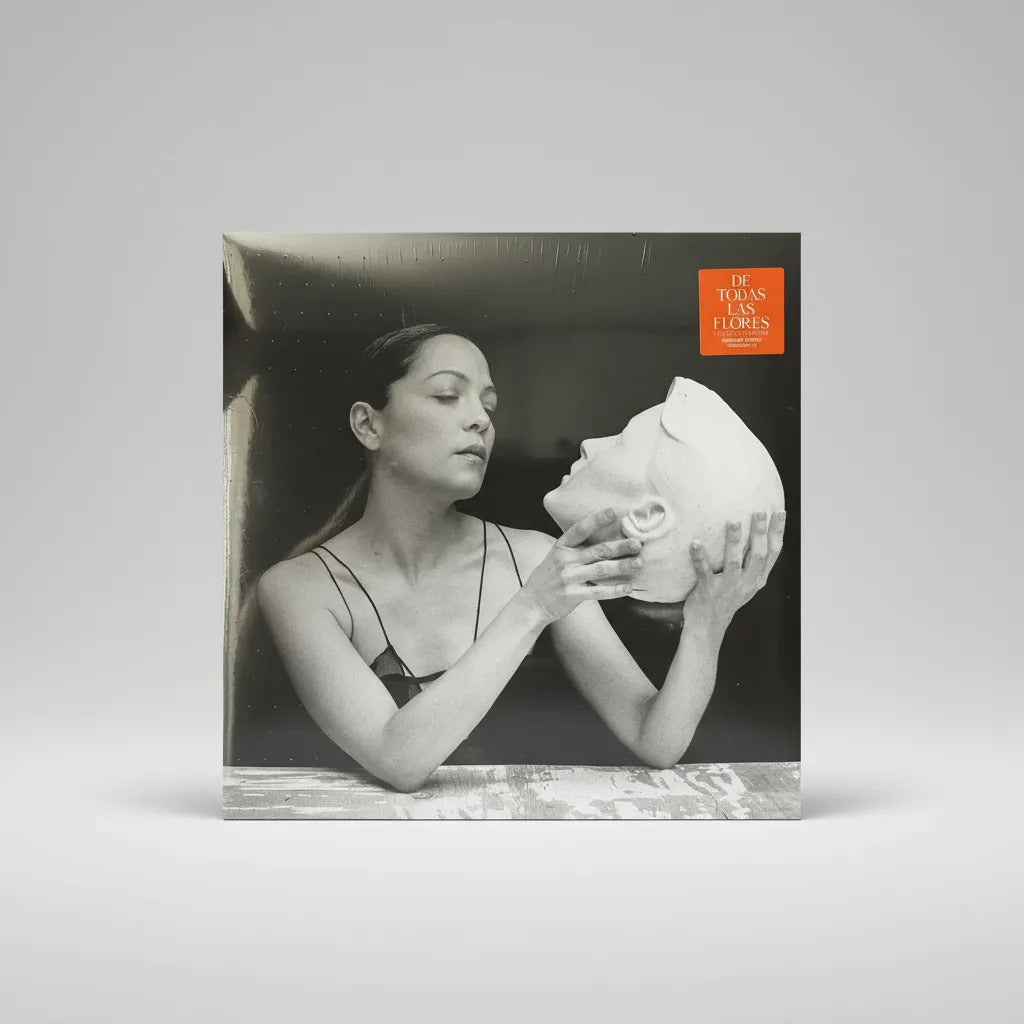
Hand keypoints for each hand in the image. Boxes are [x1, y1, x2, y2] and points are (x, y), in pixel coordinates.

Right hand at [520, 508, 643, 623]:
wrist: (533, 602)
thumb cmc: (550, 576)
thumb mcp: (557, 556)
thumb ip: (576, 547)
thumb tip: (604, 537)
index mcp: (561, 547)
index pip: (580, 529)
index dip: (597, 520)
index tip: (614, 512)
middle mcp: (565, 560)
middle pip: (597, 550)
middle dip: (619, 546)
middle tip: (637, 543)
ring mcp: (569, 578)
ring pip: (601, 569)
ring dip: (621, 566)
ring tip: (638, 563)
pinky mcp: (573, 595)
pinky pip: (597, 592)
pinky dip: (614, 590)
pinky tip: (627, 588)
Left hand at [683, 510, 785, 635]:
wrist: (708, 625)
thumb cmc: (726, 599)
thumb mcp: (746, 583)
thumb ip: (752, 563)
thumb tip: (755, 532)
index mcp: (757, 579)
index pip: (773, 553)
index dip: (777, 532)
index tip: (779, 512)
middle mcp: (746, 583)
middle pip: (757, 555)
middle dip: (759, 533)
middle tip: (758, 512)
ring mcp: (728, 587)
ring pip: (734, 563)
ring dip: (734, 542)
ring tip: (733, 522)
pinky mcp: (708, 591)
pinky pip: (704, 571)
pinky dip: (699, 557)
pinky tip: (695, 543)